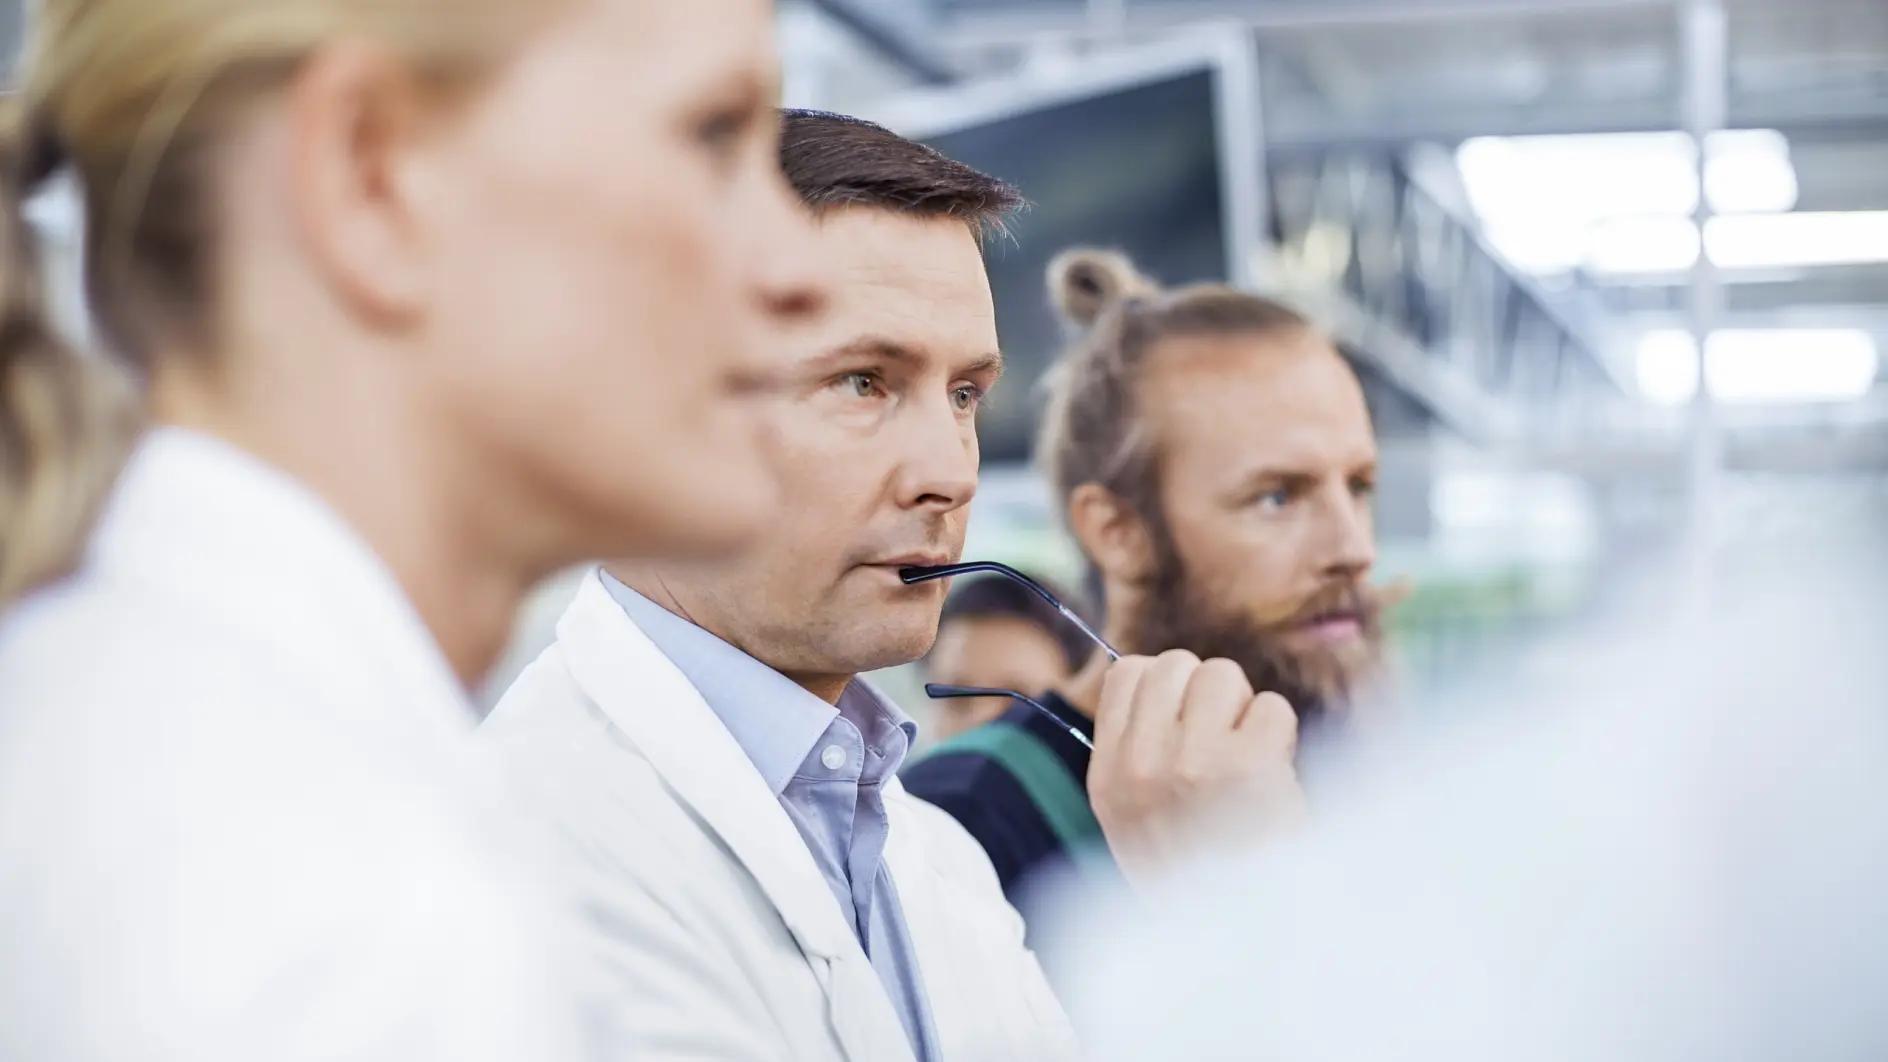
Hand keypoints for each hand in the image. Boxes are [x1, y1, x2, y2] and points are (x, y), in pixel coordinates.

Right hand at [1087, 649, 1304, 888]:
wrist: (1238, 939)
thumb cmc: (1196, 875)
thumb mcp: (1132, 817)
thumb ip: (1136, 750)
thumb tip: (1167, 680)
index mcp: (1108, 775)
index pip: (1127, 673)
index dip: (1166, 686)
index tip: (1186, 722)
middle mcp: (1142, 763)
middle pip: (1176, 664)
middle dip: (1207, 694)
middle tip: (1223, 743)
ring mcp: (1193, 762)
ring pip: (1224, 676)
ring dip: (1246, 710)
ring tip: (1250, 760)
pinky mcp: (1249, 766)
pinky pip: (1272, 707)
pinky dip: (1282, 736)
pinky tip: (1274, 777)